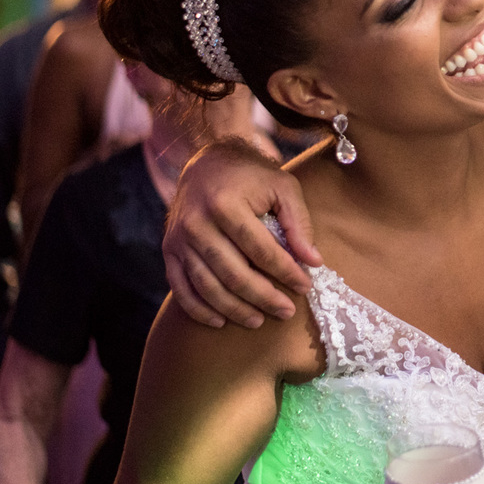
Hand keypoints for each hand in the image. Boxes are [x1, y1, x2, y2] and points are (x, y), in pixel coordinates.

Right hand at [162, 138, 322, 327]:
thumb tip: (313, 261)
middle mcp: (197, 224)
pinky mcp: (169, 250)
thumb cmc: (251, 176)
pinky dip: (198, 309)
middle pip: (233, 274)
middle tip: (286, 311)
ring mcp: (179, 239)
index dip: (286, 272)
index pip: (261, 250)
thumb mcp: (283, 187)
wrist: (205, 163)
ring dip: (234, 309)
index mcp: (226, 205)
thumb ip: (299, 223)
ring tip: (259, 321)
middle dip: (263, 297)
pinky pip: (180, 288)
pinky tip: (220, 321)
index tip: (305, 286)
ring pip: (207, 286)